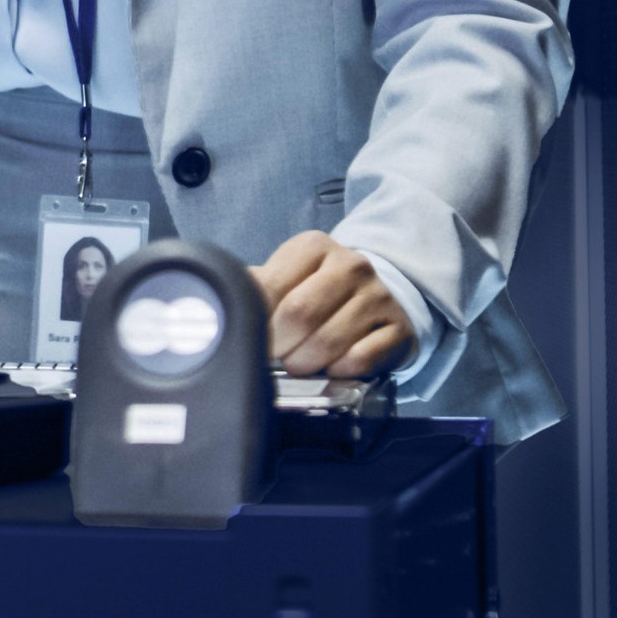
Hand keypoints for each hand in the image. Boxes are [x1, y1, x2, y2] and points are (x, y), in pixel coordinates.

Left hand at [251, 233, 414, 378]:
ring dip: (306, 363)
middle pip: (300, 315)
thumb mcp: (286, 279)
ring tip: (301, 362)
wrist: (378, 301)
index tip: (253, 336)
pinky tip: (334, 365)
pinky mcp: (399, 327)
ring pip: (329, 342)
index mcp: (315, 246)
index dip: (256, 321)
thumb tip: (217, 306)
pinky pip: (359, 360)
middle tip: (278, 354)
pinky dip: (339, 371)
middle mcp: (351, 264)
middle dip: (281, 345)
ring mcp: (379, 295)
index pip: (270, 288)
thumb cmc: (319, 293)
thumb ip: (255, 288)